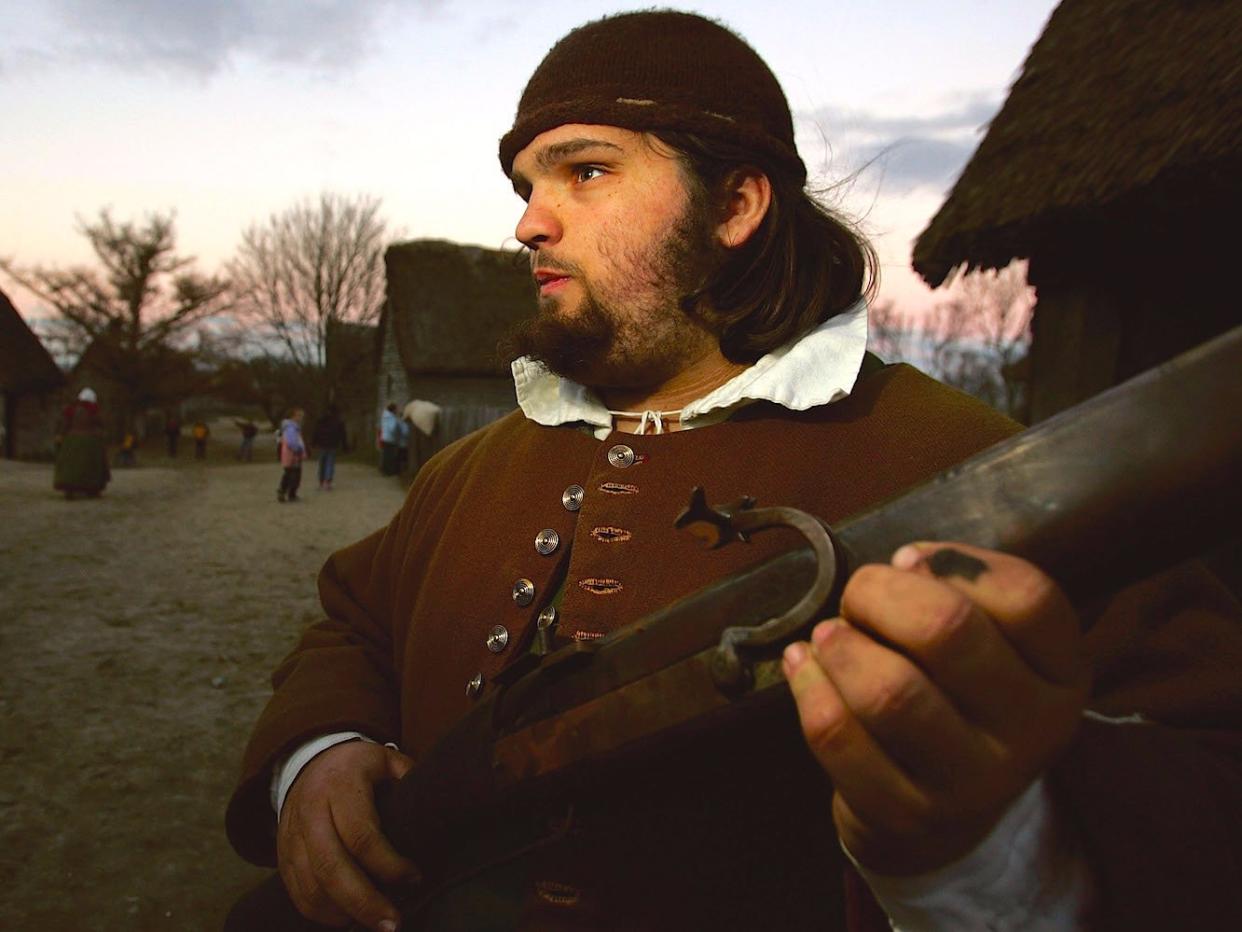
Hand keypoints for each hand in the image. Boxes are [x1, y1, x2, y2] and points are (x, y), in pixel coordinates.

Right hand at [277, 740, 417, 929]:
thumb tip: (436, 808)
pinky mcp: (282, 855)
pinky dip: (321, 913)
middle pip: (332, 868)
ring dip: (344, 913)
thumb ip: (410, 778)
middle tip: (394, 923)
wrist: (306, 761)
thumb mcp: (385, 759)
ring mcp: (292, 836)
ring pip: (311, 886)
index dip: (389, 864)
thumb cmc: (357, 766)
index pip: (361, 835)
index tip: (415, 878)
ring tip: (376, 924)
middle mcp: (311, 811)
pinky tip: (348, 919)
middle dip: (365, 902)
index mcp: (340, 785)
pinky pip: (297, 893)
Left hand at [784, 542, 1088, 875]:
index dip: (953, 562)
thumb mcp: (989, 644)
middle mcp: (1032, 731)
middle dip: (878, 594)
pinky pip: (839, 735)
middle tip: (856, 595)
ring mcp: (973, 783)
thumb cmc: (957, 698)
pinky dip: (809, 687)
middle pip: (948, 631)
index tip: (908, 561)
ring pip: (889, 691)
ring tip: (827, 635)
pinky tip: (805, 666)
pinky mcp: (908, 814)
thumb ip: (959, 590)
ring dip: (841, 647)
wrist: (943, 820)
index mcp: (1062, 674)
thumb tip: (906, 564)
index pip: (1028, 598)